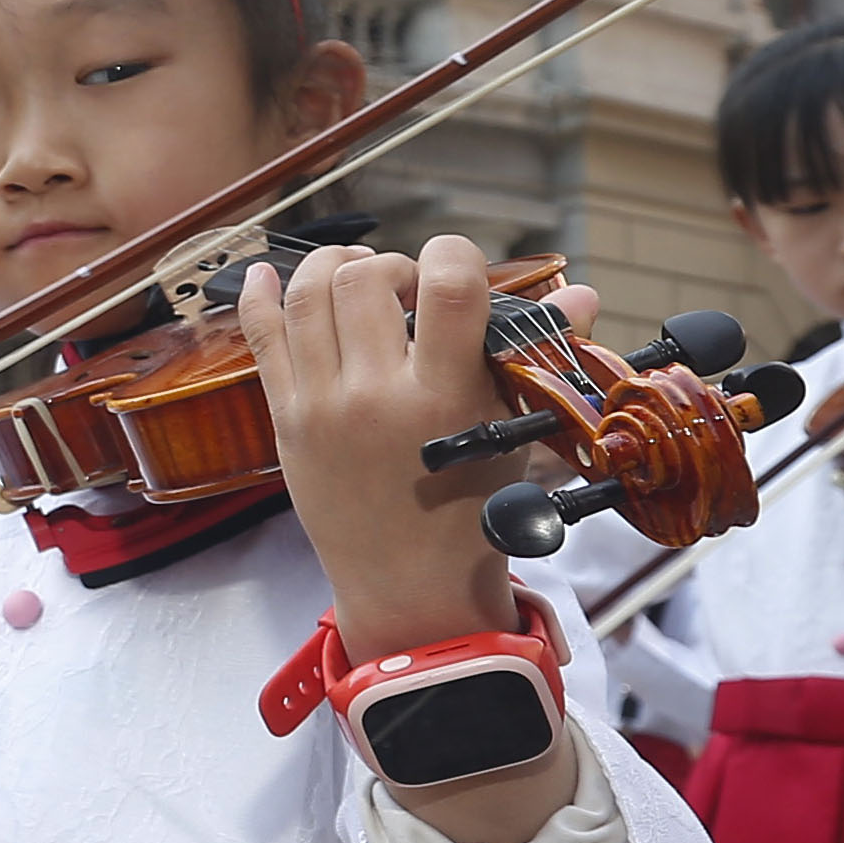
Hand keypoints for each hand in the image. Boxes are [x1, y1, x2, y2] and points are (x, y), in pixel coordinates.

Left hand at [240, 238, 555, 656]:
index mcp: (443, 397)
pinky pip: (261, 338)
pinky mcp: (286, 419)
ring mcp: (322, 406)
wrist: (409, 588)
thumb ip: (538, 356)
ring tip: (359, 277)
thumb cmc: (470, 513)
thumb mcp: (512, 435)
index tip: (457, 266)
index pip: (448, 287)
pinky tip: (268, 275)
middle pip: (364, 278)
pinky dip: (261, 296)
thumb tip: (582, 295)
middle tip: (407, 289)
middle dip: (391, 265)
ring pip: (308, 295)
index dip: (455, 254)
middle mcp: (375, 396)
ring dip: (334, 268)